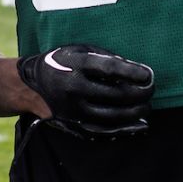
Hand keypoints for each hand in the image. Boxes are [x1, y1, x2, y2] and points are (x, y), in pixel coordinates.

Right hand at [17, 44, 153, 138]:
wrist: (31, 85)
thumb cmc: (62, 62)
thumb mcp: (79, 50)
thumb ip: (105, 58)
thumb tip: (136, 71)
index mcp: (74, 64)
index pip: (109, 69)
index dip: (133, 72)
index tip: (148, 75)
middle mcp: (73, 88)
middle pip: (115, 94)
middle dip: (139, 93)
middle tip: (151, 89)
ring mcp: (73, 110)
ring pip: (112, 116)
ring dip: (136, 112)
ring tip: (147, 106)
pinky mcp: (74, 125)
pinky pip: (104, 132)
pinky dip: (125, 130)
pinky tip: (140, 126)